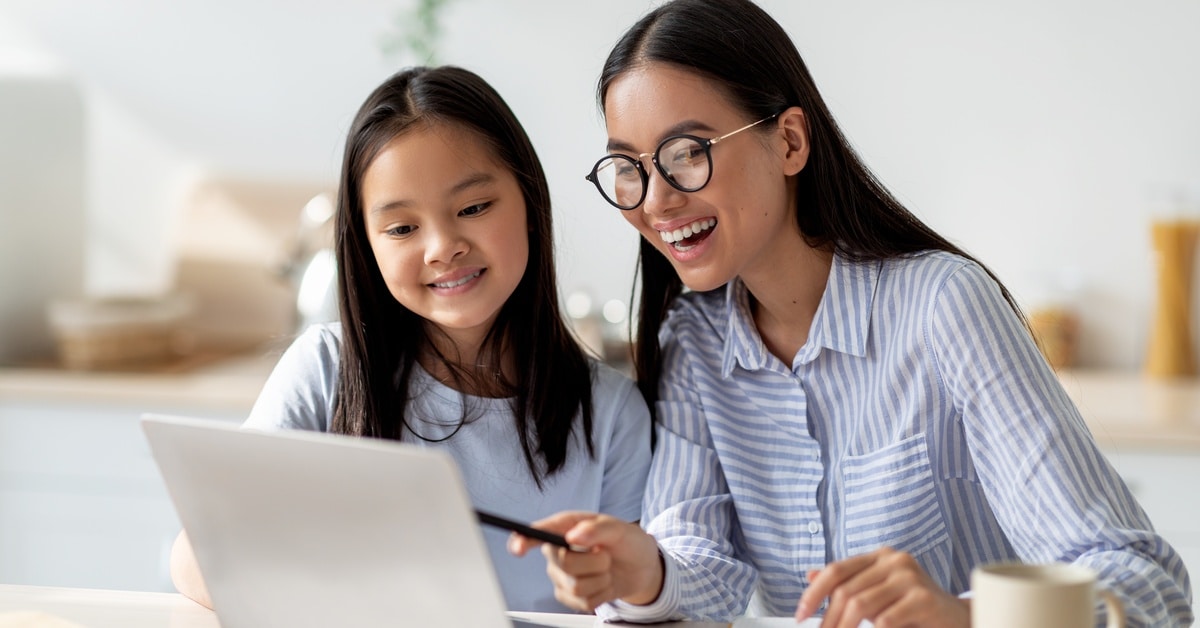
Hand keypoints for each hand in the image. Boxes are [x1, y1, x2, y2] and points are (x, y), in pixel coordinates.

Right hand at [507, 511, 662, 611]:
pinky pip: (582, 602)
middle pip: (563, 562)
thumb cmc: (627, 541)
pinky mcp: (569, 595)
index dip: (523, 539)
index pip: (538, 532)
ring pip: (575, 585)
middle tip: (605, 554)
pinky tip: (603, 583)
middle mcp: (558, 550)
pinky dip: (601, 594)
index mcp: (566, 527)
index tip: (518, 547)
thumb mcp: (620, 528)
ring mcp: (561, 574)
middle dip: (594, 562)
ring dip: (600, 579)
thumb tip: (574, 536)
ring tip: (606, 569)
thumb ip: (597, 529)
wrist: (641, 567)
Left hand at [796, 547, 968, 627]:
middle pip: (846, 590)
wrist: (958, 618)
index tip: (800, 614)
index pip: (837, 570)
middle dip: (828, 619)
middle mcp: (894, 560)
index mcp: (880, 556)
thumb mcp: (878, 593)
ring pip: (861, 605)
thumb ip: (850, 584)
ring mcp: (910, 577)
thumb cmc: (916, 607)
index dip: (814, 593)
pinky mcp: (923, 598)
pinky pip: (886, 619)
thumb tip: (810, 575)